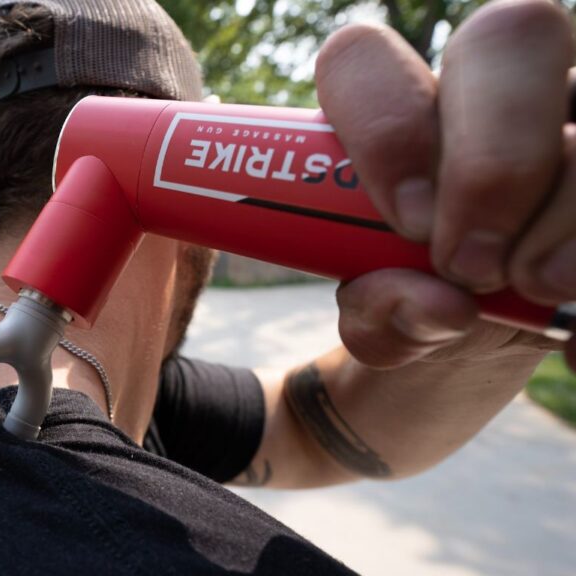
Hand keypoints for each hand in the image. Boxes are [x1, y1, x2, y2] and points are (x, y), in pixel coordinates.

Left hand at [315, 0, 575, 369]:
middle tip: (471, 263)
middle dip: (493, 158)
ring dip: (562, 214)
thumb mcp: (379, 321)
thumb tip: (436, 306)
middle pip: (508, 37)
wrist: (477, 342)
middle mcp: (490, 88)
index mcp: (396, 108)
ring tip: (532, 288)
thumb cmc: (413, 302)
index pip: (364, 56)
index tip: (407, 224)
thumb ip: (380, 313)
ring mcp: (571, 115)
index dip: (384, 128)